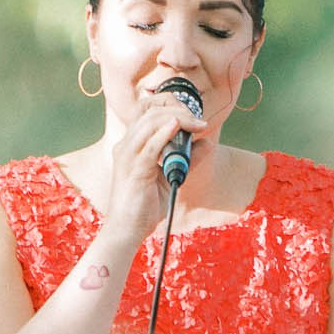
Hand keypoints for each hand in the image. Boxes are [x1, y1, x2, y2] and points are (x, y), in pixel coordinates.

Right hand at [101, 86, 206, 240]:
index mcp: (131, 144)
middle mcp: (126, 146)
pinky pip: (149, 146)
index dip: (169, 103)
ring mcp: (127, 156)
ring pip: (149, 123)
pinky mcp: (134, 170)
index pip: (145, 109)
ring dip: (177, 119)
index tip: (192, 114)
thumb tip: (207, 142)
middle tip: (199, 121)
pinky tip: (177, 126)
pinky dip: (163, 134)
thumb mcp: (170, 175)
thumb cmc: (145, 205)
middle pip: (149, 110)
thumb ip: (187, 158)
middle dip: (177, 109)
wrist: (127, 229)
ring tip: (196, 124)